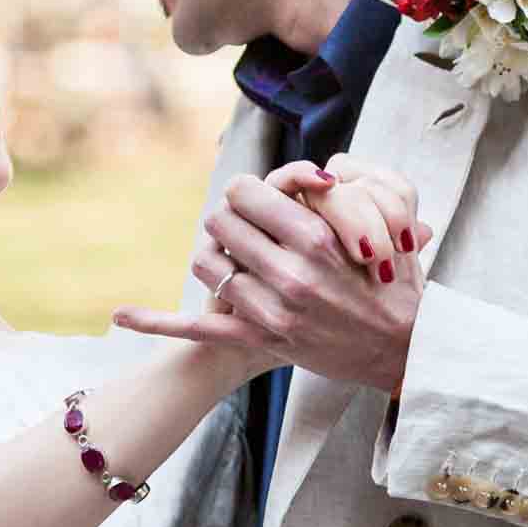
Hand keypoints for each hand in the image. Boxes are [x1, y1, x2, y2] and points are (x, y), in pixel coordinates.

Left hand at [114, 160, 431, 391]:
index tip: (257, 197)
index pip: (248, 193)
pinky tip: (121, 315)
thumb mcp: (385, 228)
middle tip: (245, 225)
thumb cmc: (398, 284)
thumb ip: (348, 197)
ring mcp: (271, 310)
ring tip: (232, 255)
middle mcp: (288, 272)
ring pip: (207, 265)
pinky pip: (197, 329)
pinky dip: (156, 323)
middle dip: (229, 218)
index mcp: (316, 238)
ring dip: (214, 256)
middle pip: (220, 222)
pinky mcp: (261, 341)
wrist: (406, 351)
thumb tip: (319, 175)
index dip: (247, 190)